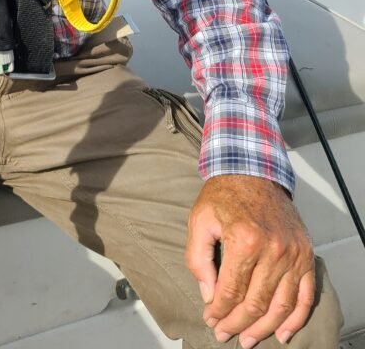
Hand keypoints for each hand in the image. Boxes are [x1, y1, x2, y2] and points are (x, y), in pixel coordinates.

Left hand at [186, 175, 314, 346]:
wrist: (252, 171)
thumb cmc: (223, 196)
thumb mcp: (199, 221)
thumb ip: (199, 260)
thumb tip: (209, 296)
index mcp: (244, 240)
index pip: (231, 290)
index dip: (219, 311)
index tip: (210, 319)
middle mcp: (272, 249)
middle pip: (256, 303)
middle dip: (237, 324)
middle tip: (224, 334)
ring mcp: (293, 253)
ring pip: (280, 305)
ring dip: (264, 329)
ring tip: (249, 340)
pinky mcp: (305, 254)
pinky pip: (305, 295)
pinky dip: (296, 318)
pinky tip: (284, 333)